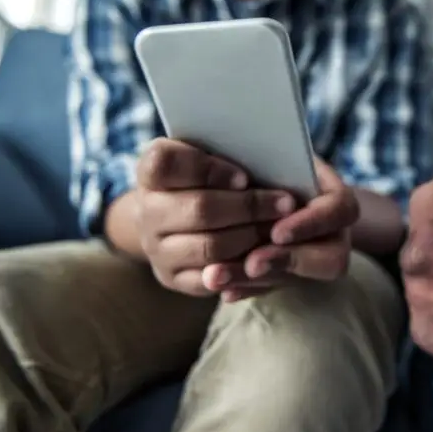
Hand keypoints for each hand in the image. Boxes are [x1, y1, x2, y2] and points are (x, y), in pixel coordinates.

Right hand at [135, 138, 296, 297]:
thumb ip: (227, 151)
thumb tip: (271, 158)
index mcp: (151, 171)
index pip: (168, 163)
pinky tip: (266, 256)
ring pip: (209, 247)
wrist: (172, 216)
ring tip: (281, 229)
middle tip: (286, 204)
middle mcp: (146, 210)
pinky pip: (210, 280)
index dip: (210, 170)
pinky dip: (242, 269)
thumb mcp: (209, 154)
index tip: (245, 177)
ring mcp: (156, 248)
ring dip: (251, 238)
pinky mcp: (171, 278)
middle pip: (200, 209)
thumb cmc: (204, 176)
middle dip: (249, 207)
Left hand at [200, 157, 359, 300]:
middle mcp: (331, 231)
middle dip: (289, 261)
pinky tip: (222, 288)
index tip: (278, 231)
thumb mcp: (270, 150)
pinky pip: (270, 290)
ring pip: (298, 280)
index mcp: (333, 194)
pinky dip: (245, 288)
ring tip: (218, 276)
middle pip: (332, 258)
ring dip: (257, 280)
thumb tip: (247, 167)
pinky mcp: (286, 275)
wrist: (258, 173)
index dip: (312, 223)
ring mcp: (311, 256)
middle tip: (253, 263)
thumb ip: (268, 157)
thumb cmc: (265, 155)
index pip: (341, 210)